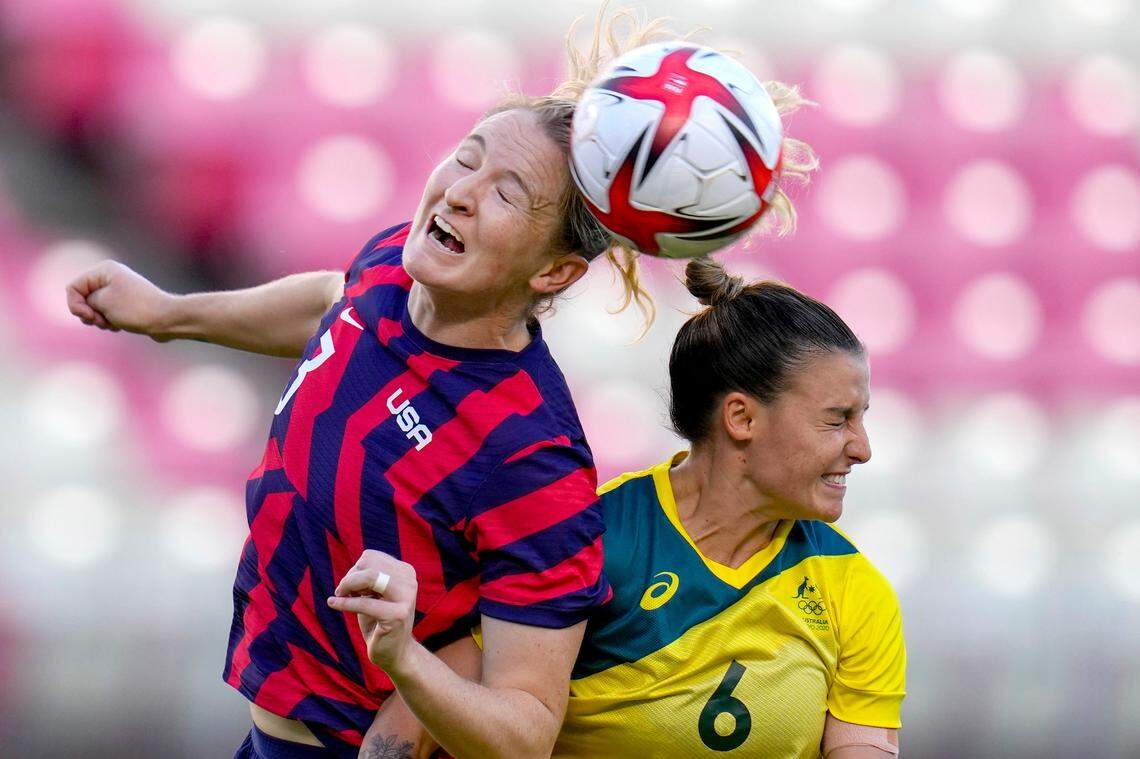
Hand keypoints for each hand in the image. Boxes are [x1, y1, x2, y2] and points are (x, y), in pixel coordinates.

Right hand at [65, 261, 175, 338]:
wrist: (167, 319)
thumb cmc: (136, 309)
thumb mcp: (103, 302)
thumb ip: (85, 300)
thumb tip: (86, 303)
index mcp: (104, 270)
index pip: (73, 287)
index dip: (76, 305)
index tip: (89, 316)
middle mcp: (110, 277)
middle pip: (82, 299)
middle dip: (89, 314)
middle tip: (102, 321)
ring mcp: (118, 290)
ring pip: (94, 308)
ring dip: (99, 320)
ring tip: (113, 324)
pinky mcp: (125, 304)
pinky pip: (106, 313)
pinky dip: (109, 322)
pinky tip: (119, 326)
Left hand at [330, 550, 418, 673]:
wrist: (395, 653)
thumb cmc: (379, 622)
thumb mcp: (374, 595)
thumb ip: (367, 578)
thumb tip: (352, 570)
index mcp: (405, 573)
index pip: (370, 557)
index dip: (354, 570)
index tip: (350, 587)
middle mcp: (409, 581)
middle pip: (368, 564)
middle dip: (349, 577)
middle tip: (342, 593)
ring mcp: (406, 598)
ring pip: (369, 577)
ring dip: (347, 586)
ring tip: (340, 597)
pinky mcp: (397, 615)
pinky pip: (364, 603)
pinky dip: (344, 603)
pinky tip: (333, 604)